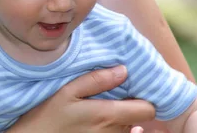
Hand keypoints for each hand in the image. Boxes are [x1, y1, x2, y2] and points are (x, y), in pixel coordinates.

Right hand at [8, 65, 155, 131]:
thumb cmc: (47, 117)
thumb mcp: (67, 92)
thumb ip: (96, 80)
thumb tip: (123, 70)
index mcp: (107, 115)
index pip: (148, 110)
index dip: (143, 99)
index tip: (129, 90)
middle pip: (138, 119)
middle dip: (129, 107)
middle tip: (110, 97)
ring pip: (128, 128)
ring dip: (120, 119)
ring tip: (98, 110)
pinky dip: (113, 129)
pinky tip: (96, 125)